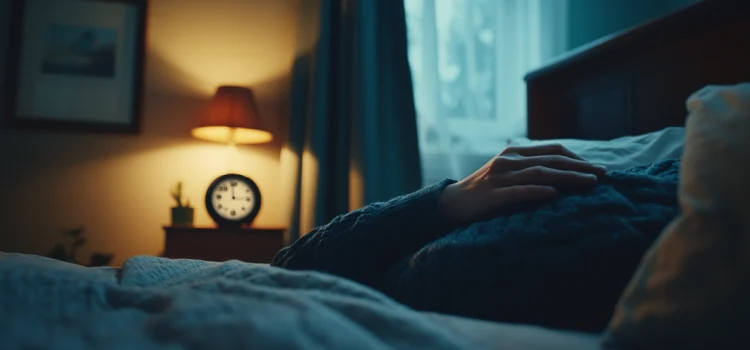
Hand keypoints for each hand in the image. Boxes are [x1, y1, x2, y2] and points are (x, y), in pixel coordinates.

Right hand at [438, 143, 607, 225]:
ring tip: (589, 183)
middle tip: (604, 175)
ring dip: (567, 178)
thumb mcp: (506, 174)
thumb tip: (562, 175)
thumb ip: (529, 169)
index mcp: (514, 153)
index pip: (553, 150)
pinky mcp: (493, 195)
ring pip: (540, 173)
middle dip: (580, 167)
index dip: (577, 158)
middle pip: (551, 160)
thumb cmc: (484, 192)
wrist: (452, 204)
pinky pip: (519, 191)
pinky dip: (538, 191)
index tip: (597, 168)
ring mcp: (500, 177)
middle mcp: (508, 161)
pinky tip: (554, 194)